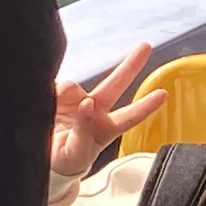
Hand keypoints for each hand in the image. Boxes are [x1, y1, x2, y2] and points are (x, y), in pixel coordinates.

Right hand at [50, 41, 167, 181]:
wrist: (43, 159)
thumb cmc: (66, 159)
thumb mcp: (76, 153)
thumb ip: (83, 130)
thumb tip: (85, 103)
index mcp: (105, 128)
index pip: (129, 117)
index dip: (146, 105)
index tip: (163, 94)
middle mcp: (94, 110)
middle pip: (114, 84)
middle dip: (130, 65)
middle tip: (145, 46)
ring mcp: (75, 101)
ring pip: (71, 87)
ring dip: (62, 95)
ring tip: (51, 117)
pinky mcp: (56, 95)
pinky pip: (52, 88)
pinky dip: (47, 95)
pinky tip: (45, 107)